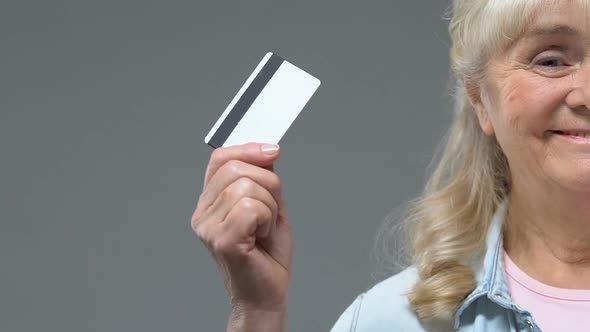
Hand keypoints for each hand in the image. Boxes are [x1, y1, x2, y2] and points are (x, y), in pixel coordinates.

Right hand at [191, 143, 292, 322]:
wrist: (266, 292)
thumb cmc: (266, 254)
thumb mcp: (269, 205)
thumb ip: (264, 178)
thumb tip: (266, 151)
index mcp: (211, 201)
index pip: (221, 158)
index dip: (248, 149)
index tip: (272, 151)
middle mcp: (204, 213)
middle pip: (237, 168)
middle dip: (268, 185)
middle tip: (270, 212)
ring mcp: (209, 227)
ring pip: (248, 187)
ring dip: (270, 207)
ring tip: (264, 229)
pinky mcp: (221, 239)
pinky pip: (251, 208)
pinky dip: (267, 220)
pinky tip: (261, 236)